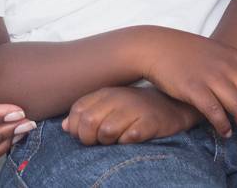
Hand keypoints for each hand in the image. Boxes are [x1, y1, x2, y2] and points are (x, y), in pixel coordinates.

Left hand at [62, 86, 199, 145]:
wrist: (170, 105)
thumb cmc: (134, 109)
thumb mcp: (109, 106)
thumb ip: (86, 112)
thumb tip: (65, 126)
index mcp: (104, 93)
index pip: (77, 111)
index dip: (76, 127)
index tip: (85, 135)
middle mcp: (118, 98)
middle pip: (88, 122)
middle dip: (89, 138)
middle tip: (100, 141)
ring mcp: (134, 109)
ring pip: (106, 131)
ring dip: (108, 142)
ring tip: (116, 140)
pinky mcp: (150, 122)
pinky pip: (129, 137)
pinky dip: (126, 142)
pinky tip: (131, 139)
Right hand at [134, 28, 236, 144]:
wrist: (157, 47)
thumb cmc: (188, 53)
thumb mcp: (218, 52)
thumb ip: (236, 67)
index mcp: (236, 57)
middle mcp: (227, 67)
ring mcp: (211, 77)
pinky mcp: (193, 89)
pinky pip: (216, 113)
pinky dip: (224, 127)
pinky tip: (225, 134)